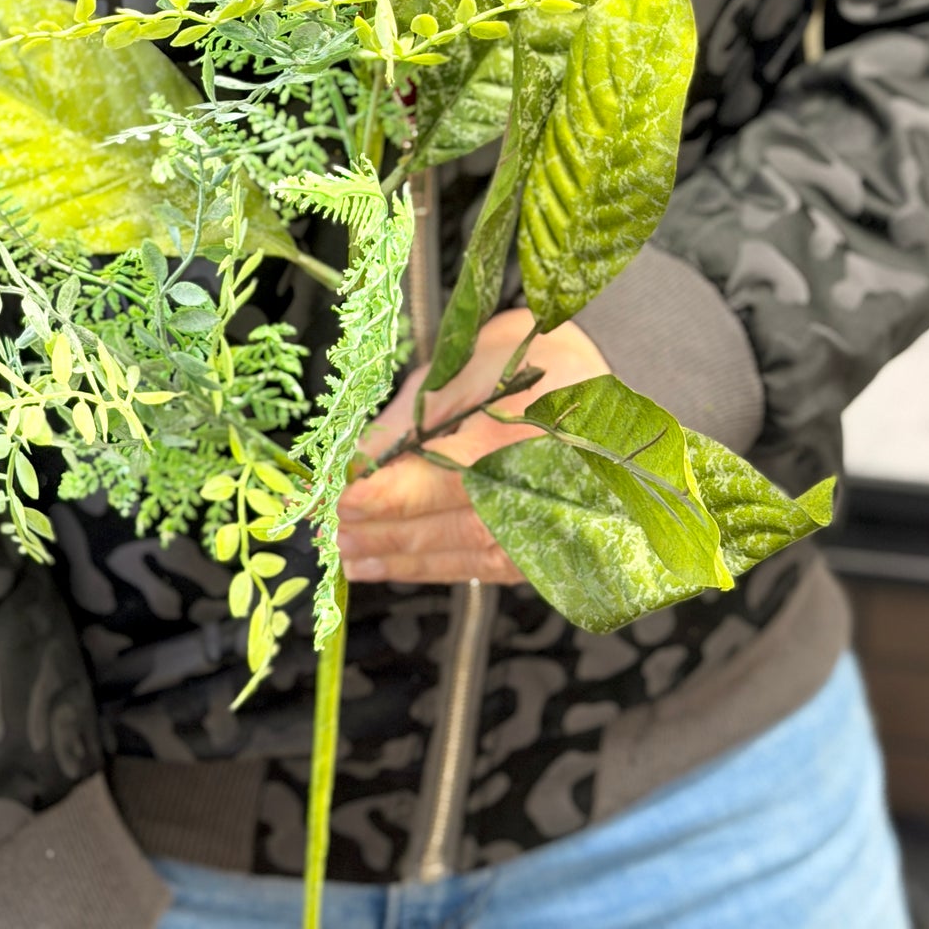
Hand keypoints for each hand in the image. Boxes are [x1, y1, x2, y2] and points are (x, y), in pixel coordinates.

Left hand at [336, 308, 609, 584]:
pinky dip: (431, 568)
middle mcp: (545, 483)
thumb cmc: (529, 361)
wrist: (595, 386)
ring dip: (401, 556)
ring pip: (464, 549)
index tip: (344, 499)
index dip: (394, 493)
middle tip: (333, 530)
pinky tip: (390, 566)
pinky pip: (481, 565)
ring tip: (349, 555)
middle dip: (388, 528)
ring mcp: (550, 520)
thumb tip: (359, 458)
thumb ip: (415, 414)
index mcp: (527, 429)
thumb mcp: (469, 365)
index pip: (451, 473)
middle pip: (455, 519)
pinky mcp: (544, 546)